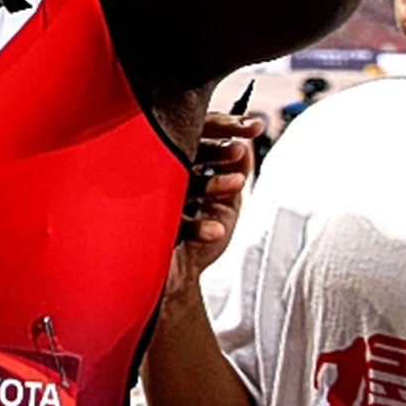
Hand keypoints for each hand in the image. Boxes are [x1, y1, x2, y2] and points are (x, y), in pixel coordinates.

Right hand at [167, 111, 258, 300]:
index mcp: (183, 164)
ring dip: (211, 183)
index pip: (201, 134)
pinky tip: (216, 229)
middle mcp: (166, 176)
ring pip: (181, 184)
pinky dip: (198, 227)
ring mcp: (156, 202)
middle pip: (186, 151)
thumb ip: (236, 174)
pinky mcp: (152, 229)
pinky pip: (174, 224)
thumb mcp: (228, 205)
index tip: (254, 125)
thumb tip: (246, 146)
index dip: (227, 127)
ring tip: (238, 184)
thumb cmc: (201, 239)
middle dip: (215, 148)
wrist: (180, 279)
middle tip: (240, 148)